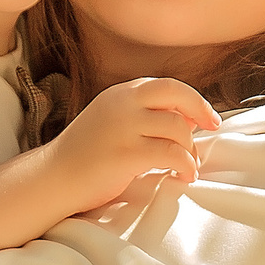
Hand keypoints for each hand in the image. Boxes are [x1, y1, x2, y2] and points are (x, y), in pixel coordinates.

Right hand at [43, 78, 221, 212]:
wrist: (52, 179)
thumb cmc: (85, 156)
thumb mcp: (113, 123)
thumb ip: (144, 116)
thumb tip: (188, 120)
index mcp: (121, 93)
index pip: (168, 86)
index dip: (193, 100)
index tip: (206, 118)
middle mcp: (122, 103)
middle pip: (176, 92)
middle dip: (200, 108)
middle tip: (212, 126)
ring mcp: (123, 126)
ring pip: (177, 127)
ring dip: (191, 149)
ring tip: (189, 166)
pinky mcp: (125, 154)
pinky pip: (171, 154)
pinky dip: (185, 166)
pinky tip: (182, 176)